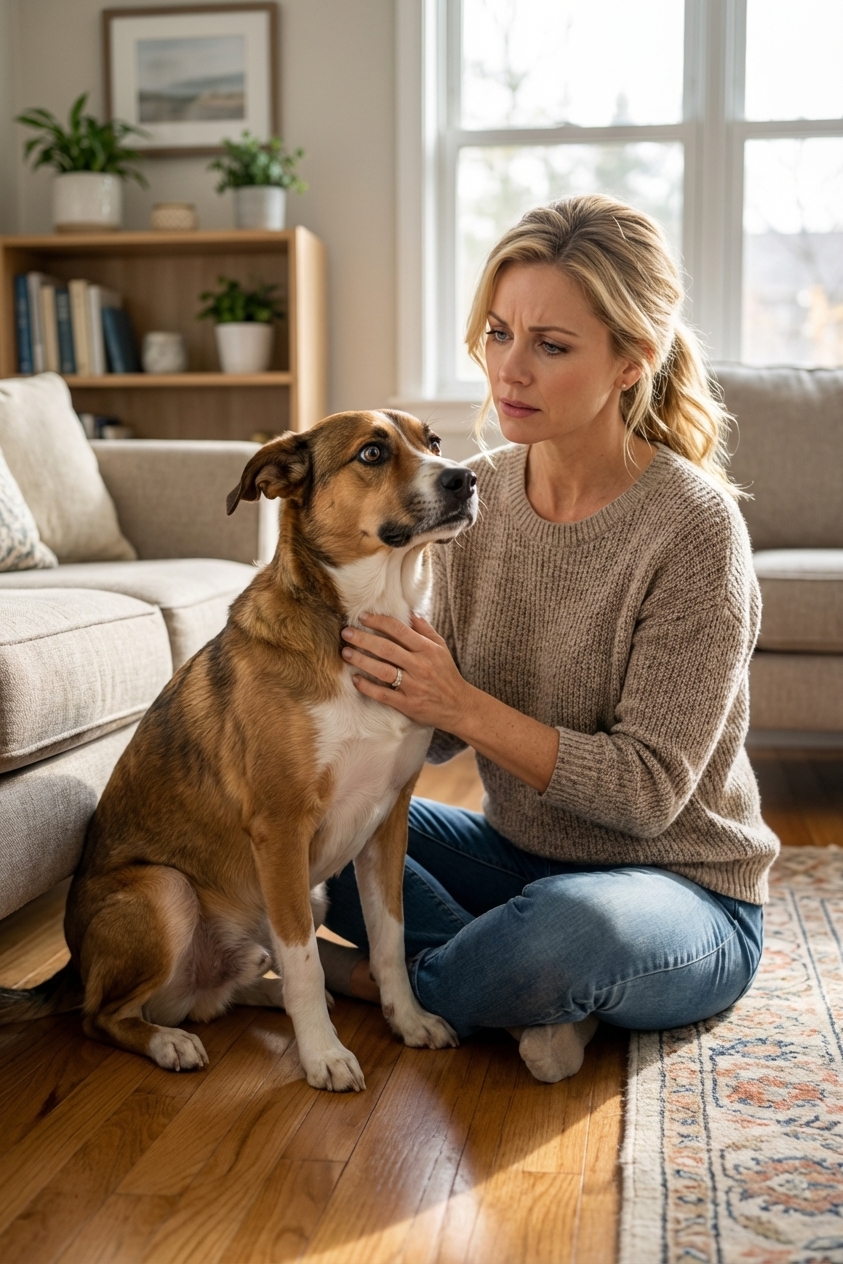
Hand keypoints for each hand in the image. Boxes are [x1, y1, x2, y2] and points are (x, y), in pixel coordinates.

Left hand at [341, 612, 471, 730]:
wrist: (459, 706)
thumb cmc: (447, 675)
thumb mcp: (441, 649)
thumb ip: (425, 630)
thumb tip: (410, 613)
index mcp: (427, 649)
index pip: (400, 630)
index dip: (379, 622)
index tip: (362, 617)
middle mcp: (420, 666)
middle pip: (387, 649)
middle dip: (363, 639)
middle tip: (346, 633)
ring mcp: (413, 686)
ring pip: (383, 670)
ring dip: (361, 661)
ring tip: (345, 653)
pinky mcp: (408, 704)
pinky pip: (384, 694)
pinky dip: (368, 687)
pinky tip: (355, 679)